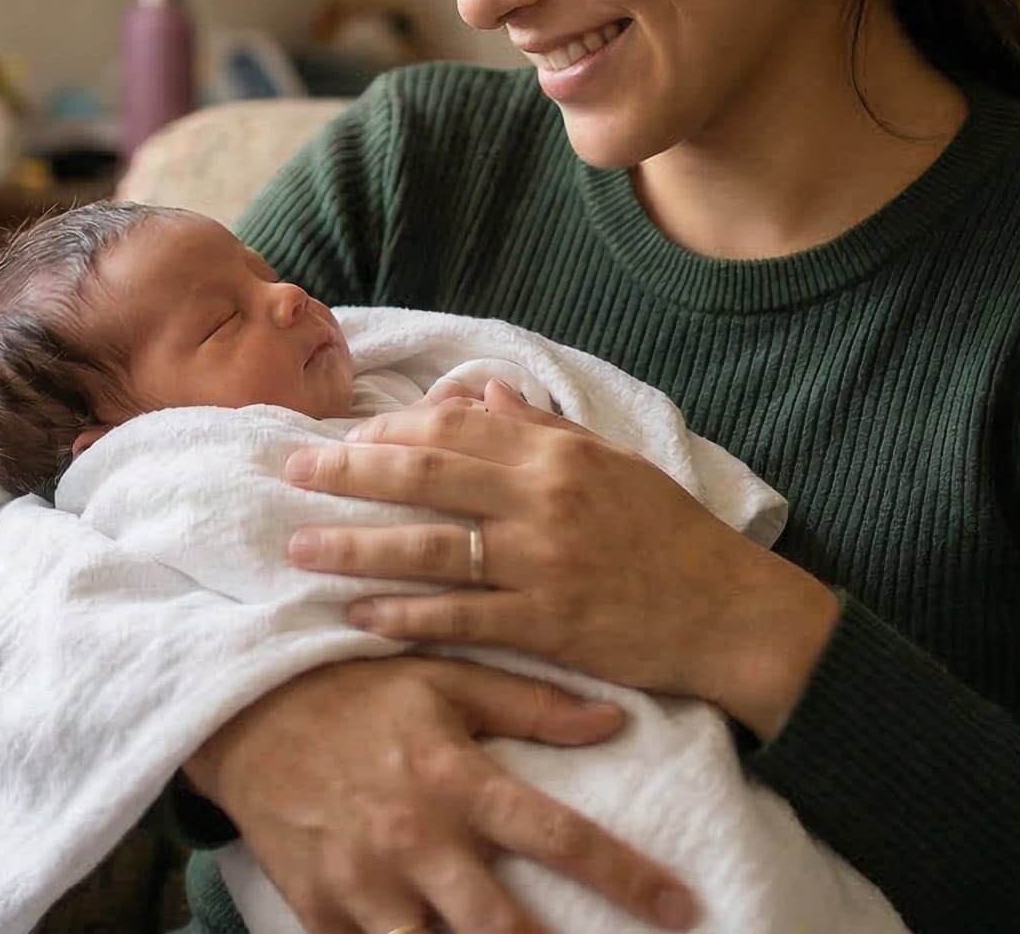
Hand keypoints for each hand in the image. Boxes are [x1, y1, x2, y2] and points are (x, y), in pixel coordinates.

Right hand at [185, 656, 702, 932]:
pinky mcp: (319, 910)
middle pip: (502, 928)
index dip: (627, 878)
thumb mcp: (442, 678)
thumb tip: (616, 719)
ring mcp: (363, 883)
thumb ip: (531, 703)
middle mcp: (414, 839)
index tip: (681, 906)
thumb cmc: (353, 689)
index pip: (558, 836)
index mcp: (454, 778)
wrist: (239, 711)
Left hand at [285, 382, 838, 732]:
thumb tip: (477, 394)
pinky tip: (359, 616)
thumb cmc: (670, 535)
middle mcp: (543, 499)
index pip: (453, 430)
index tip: (342, 437)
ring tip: (298, 548)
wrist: (731, 611)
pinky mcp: (548, 624)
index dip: (388, 432)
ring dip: (356, 547)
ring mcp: (543, 563)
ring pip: (429, 548)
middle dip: (348, 473)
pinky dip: (405, 615)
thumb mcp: (612, 463)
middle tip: (289, 472)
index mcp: (556, 454)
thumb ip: (540, 428)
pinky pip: (460, 618)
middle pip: (424, 478)